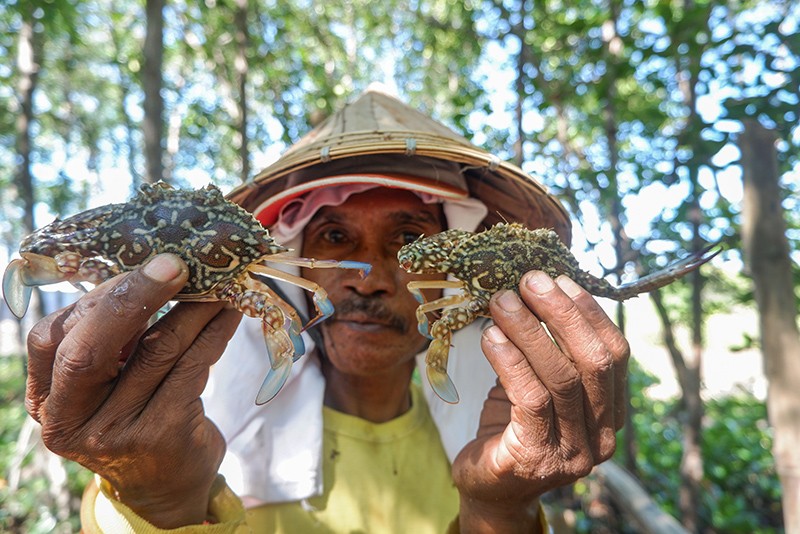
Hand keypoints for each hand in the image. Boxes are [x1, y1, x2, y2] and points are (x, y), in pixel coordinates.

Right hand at [24, 254, 241, 527]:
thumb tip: (149, 270)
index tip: (135, 265)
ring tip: (217, 282)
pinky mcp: (162, 435)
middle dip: (135, 296)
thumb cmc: (134, 418)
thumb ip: (110, 341)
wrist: (166, 484)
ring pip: (155, 350)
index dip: (94, 298)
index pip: (50, 339)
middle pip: (92, 348)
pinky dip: (214, 333)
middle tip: (175, 263)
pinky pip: (193, 367)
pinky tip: (229, 314)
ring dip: (191, 308)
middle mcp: (71, 422)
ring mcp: (115, 433)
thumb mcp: (106, 387)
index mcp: (48, 401)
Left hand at [452, 271, 628, 532]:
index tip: (561, 280)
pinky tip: (491, 336)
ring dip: (529, 330)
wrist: (489, 489)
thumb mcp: (537, 386)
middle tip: (530, 280)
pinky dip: (511, 360)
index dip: (590, 313)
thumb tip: (534, 290)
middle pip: (594, 362)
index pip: (615, 355)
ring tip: (502, 300)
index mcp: (609, 414)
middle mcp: (600, 436)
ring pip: (561, 377)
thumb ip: (546, 350)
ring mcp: (572, 452)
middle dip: (563, 314)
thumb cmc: (512, 428)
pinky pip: (530, 399)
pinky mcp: (536, 458)